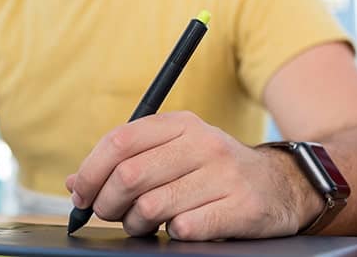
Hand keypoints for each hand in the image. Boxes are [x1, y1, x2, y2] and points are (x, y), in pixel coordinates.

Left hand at [66, 111, 322, 239]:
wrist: (281, 186)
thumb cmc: (212, 170)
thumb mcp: (173, 152)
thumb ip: (125, 161)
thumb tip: (75, 184)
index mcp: (179, 123)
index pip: (119, 142)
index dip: (91, 172)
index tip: (81, 195)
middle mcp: (202, 142)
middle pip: (129, 176)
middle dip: (107, 203)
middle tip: (109, 214)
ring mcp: (223, 174)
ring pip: (151, 206)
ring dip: (137, 224)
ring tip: (144, 223)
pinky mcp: (240, 206)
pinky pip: (184, 228)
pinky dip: (172, 234)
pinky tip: (180, 227)